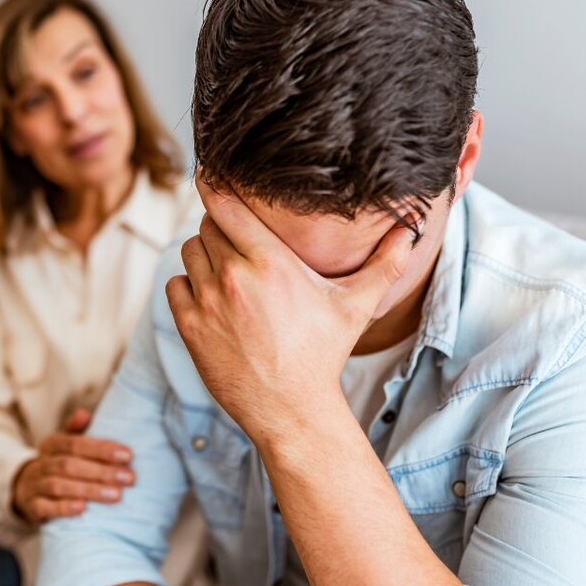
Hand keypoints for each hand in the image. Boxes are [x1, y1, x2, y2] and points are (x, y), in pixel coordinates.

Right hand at [10, 408, 135, 524]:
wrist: (26, 489)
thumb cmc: (57, 464)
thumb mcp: (65, 445)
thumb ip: (77, 431)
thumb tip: (84, 413)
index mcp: (52, 444)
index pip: (76, 444)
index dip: (102, 449)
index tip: (128, 455)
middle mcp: (41, 463)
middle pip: (69, 465)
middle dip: (102, 471)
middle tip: (128, 478)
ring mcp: (35, 485)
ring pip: (59, 486)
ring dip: (89, 490)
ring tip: (115, 495)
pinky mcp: (32, 507)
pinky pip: (45, 507)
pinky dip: (64, 508)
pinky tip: (83, 509)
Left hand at [165, 177, 416, 447]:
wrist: (291, 409)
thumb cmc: (324, 354)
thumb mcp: (355, 305)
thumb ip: (384, 263)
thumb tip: (410, 229)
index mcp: (272, 262)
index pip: (226, 204)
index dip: (215, 187)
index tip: (212, 176)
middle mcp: (235, 277)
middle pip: (207, 225)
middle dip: (222, 228)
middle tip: (240, 244)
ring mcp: (208, 302)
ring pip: (189, 252)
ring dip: (204, 256)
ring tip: (229, 273)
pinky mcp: (190, 327)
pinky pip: (175, 285)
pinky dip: (188, 286)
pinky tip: (212, 299)